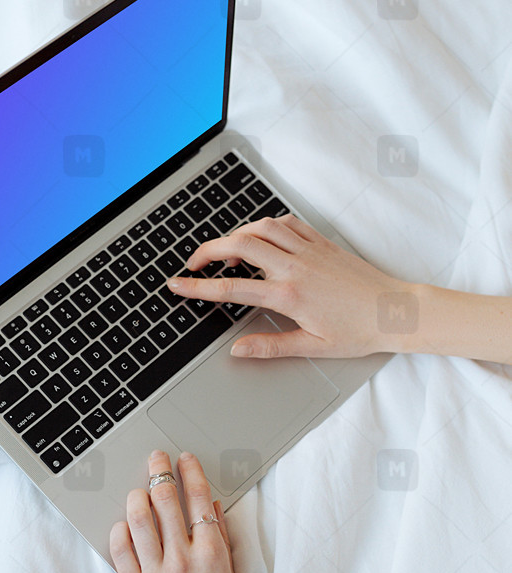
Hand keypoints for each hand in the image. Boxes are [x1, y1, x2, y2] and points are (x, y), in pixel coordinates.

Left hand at [110, 450, 250, 572]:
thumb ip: (219, 539)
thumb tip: (210, 505)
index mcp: (213, 554)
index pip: (198, 499)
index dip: (190, 472)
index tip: (183, 459)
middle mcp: (183, 560)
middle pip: (166, 501)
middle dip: (159, 471)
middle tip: (155, 458)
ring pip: (139, 519)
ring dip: (137, 496)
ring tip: (137, 489)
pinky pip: (121, 550)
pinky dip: (120, 530)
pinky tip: (123, 524)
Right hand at [166, 213, 412, 358]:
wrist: (395, 311)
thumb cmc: (359, 332)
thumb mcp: (313, 347)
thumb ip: (270, 347)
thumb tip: (238, 350)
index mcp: (289, 295)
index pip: (232, 288)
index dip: (198, 287)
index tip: (177, 285)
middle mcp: (295, 267)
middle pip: (238, 245)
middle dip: (207, 251)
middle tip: (193, 264)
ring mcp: (308, 250)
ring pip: (260, 228)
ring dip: (235, 235)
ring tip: (225, 253)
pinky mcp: (321, 243)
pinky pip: (286, 223)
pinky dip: (265, 225)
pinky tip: (260, 238)